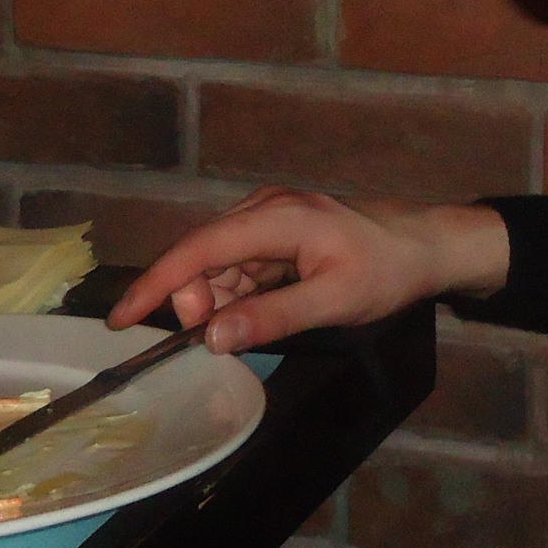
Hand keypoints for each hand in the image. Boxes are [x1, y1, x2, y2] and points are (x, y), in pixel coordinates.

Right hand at [107, 187, 508, 352]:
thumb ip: (271, 317)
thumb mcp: (333, 302)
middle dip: (195, 300)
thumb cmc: (387, 271)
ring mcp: (271, 217)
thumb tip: (212, 337)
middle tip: (216, 339)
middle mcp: (265, 209)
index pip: (197, 249)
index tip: (120, 319)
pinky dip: (236, 291)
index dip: (155, 284)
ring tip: (246, 327)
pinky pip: (239, 262)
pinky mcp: (278, 230)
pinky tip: (256, 311)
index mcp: (275, 218)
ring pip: (218, 262)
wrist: (428, 246)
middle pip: (201, 255)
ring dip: (218, 299)